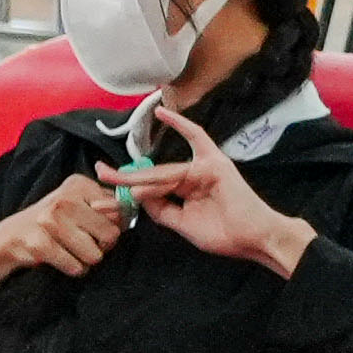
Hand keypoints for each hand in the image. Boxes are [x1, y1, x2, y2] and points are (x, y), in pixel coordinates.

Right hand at [0, 169, 143, 289]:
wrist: (3, 241)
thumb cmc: (47, 225)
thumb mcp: (76, 206)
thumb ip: (106, 205)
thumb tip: (133, 208)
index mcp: (78, 185)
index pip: (120, 211)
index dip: (114, 226)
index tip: (96, 229)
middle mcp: (64, 199)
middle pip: (111, 235)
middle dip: (101, 246)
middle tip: (83, 244)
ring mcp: (49, 220)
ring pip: (95, 254)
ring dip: (85, 260)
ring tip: (69, 252)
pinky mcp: (38, 243)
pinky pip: (76, 266)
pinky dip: (72, 269)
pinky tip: (60, 261)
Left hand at [109, 119, 307, 274]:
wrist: (253, 239)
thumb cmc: (224, 234)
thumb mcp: (182, 222)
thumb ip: (160, 208)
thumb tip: (138, 196)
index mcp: (183, 191)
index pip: (149, 188)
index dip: (125, 190)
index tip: (101, 195)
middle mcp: (190, 176)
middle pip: (151, 177)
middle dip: (123, 180)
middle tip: (99, 174)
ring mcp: (202, 168)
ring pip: (163, 173)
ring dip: (140, 180)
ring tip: (116, 181)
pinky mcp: (213, 165)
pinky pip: (197, 138)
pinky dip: (180, 125)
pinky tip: (161, 112)